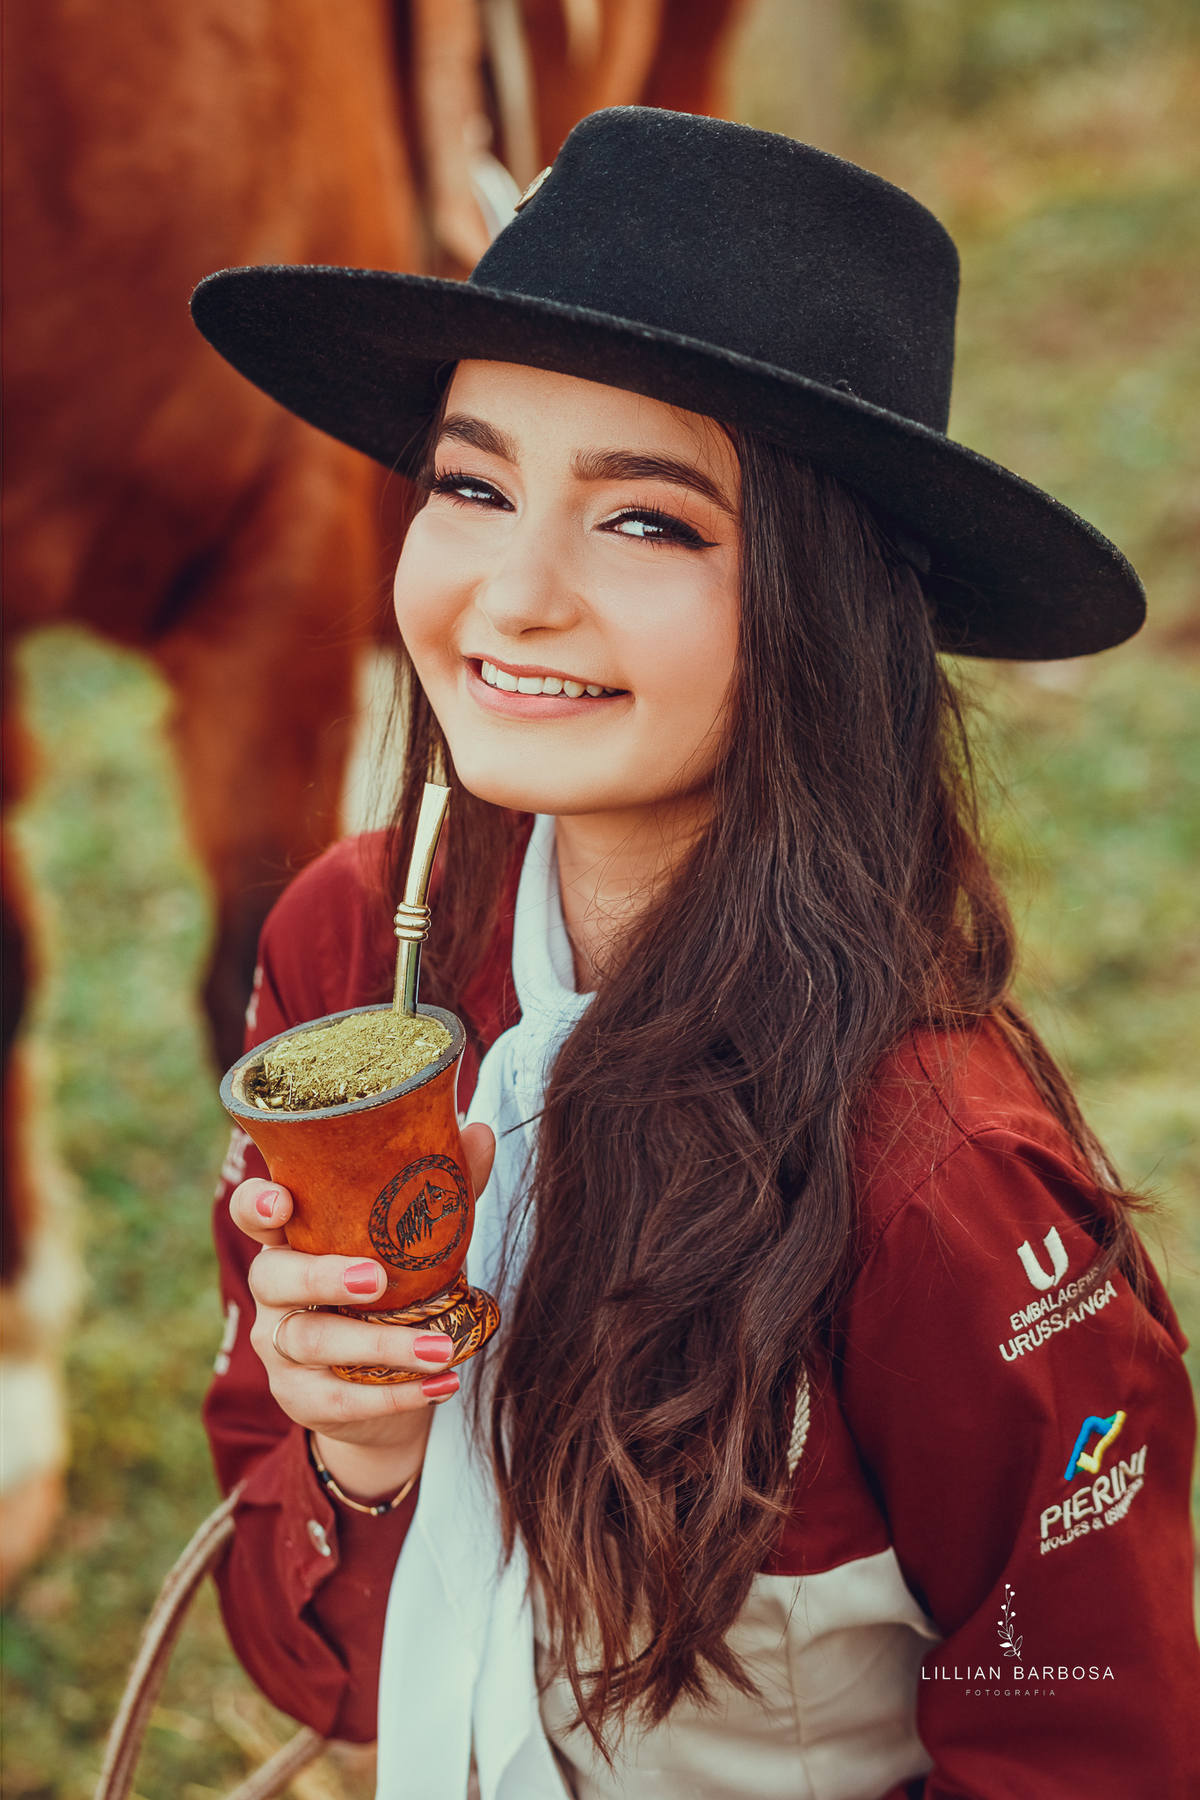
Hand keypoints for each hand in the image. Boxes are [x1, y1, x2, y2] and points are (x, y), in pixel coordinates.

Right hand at [228, 1122, 494, 1499]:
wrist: (385, 1389)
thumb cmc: (395, 1292)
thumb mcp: (413, 1240)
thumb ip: (439, 1188)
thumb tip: (479, 1131)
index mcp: (295, 1238)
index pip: (254, 1212)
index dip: (257, 1204)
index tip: (280, 1201)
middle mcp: (275, 1291)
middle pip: (275, 1278)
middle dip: (322, 1277)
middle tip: (376, 1279)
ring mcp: (280, 1348)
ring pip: (313, 1342)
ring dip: (382, 1345)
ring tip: (442, 1347)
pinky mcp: (300, 1397)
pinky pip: (339, 1399)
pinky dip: (395, 1395)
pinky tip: (443, 1383)